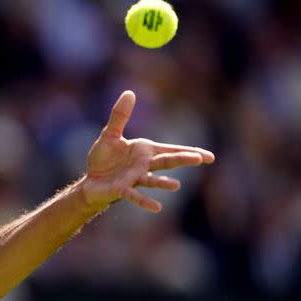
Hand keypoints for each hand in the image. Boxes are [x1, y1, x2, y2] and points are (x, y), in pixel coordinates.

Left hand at [80, 90, 214, 212]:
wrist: (91, 181)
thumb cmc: (104, 159)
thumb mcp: (110, 135)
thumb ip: (120, 116)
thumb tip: (129, 92)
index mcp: (145, 151)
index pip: (170, 150)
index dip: (189, 151)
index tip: (208, 156)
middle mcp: (143, 166)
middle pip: (166, 161)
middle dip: (183, 159)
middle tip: (201, 159)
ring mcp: (134, 179)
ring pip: (152, 180)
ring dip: (163, 183)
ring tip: (176, 185)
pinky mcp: (121, 190)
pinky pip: (134, 196)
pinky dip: (145, 201)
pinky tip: (157, 207)